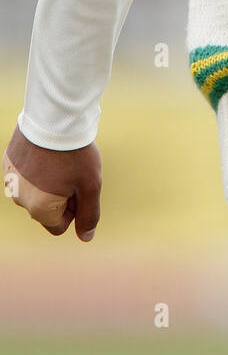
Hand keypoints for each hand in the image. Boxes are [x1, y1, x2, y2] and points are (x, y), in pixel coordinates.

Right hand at [3, 125, 100, 240]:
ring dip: (49, 182)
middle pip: (46, 209)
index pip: (58, 226)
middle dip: (61, 196)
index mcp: (39, 208)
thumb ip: (89, 215)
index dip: (74, 209)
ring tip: (60, 160)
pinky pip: (25, 175)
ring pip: (35, 192)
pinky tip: (47, 152)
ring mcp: (11, 180)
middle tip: (72, 172)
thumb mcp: (91, 185)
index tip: (79, 187)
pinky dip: (37, 168)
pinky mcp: (8, 162)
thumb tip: (86, 237)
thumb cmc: (75, 153)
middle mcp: (19, 198)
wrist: (54, 117)